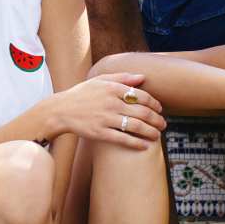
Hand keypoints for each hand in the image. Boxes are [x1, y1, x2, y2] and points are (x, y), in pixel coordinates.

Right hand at [50, 72, 164, 147]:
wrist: (61, 110)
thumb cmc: (82, 94)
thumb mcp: (100, 80)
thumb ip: (122, 77)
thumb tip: (143, 78)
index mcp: (112, 89)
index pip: (141, 96)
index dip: (154, 103)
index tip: (159, 109)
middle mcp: (111, 103)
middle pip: (142, 112)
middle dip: (157, 119)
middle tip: (163, 124)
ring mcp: (106, 119)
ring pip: (135, 126)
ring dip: (150, 132)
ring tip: (157, 135)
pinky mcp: (100, 133)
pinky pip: (123, 139)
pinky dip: (136, 143)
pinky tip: (144, 145)